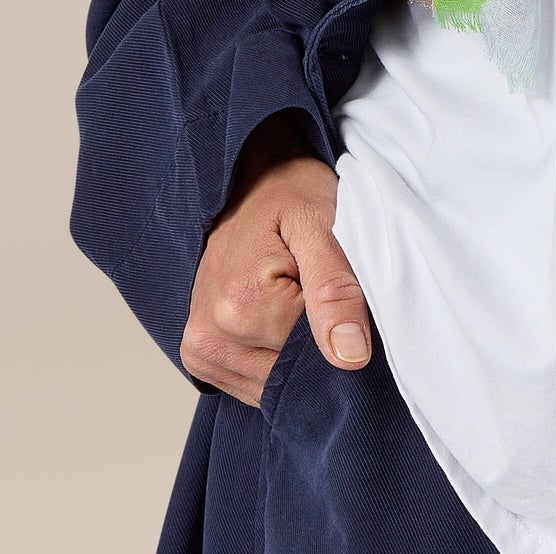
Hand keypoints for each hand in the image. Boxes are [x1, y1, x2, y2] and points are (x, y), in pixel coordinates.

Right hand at [180, 112, 372, 404]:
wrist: (253, 174)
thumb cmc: (290, 190)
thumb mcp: (325, 226)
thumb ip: (336, 291)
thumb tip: (349, 357)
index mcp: (239, 308)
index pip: (313, 360)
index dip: (341, 329)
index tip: (343, 287)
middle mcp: (208, 338)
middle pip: (288, 379)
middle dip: (317, 344)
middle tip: (321, 289)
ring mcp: (199, 351)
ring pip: (272, 387)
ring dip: (295, 351)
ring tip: (298, 296)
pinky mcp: (200, 355)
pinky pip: (253, 382)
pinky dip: (276, 358)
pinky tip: (281, 316)